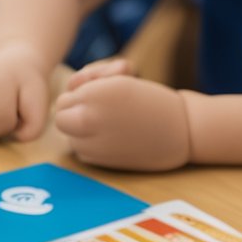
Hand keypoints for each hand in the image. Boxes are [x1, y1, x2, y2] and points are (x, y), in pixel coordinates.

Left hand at [54, 73, 191, 170]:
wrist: (181, 131)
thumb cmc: (150, 100)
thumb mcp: (119, 79)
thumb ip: (85, 83)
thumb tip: (69, 93)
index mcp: (95, 94)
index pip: (63, 101)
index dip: (78, 97)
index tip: (101, 97)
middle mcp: (88, 118)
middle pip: (60, 118)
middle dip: (74, 113)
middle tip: (101, 110)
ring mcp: (91, 143)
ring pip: (69, 136)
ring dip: (83, 129)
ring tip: (115, 123)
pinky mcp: (98, 162)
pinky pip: (81, 150)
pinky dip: (92, 144)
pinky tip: (116, 137)